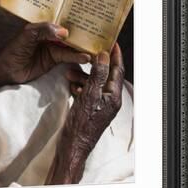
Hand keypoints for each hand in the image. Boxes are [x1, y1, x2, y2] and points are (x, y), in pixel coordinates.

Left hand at [0, 22, 90, 88]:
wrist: (7, 69)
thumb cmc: (14, 49)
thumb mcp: (27, 35)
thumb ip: (44, 30)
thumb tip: (64, 32)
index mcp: (43, 25)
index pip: (62, 19)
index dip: (74, 18)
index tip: (89, 16)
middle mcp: (50, 35)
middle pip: (70, 32)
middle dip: (82, 32)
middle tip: (99, 32)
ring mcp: (53, 47)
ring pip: (71, 45)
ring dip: (82, 46)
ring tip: (95, 47)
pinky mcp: (55, 60)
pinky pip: (68, 57)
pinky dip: (77, 57)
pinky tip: (85, 57)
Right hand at [48, 43, 124, 183]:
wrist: (73, 145)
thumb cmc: (82, 123)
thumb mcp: (89, 95)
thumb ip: (97, 75)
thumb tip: (104, 56)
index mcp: (113, 96)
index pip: (118, 70)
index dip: (115, 55)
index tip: (112, 42)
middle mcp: (110, 100)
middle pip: (106, 75)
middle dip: (95, 64)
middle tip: (89, 51)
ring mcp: (101, 105)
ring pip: (94, 83)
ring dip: (84, 76)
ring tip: (70, 72)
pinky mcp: (91, 109)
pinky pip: (88, 92)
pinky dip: (80, 86)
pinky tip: (71, 84)